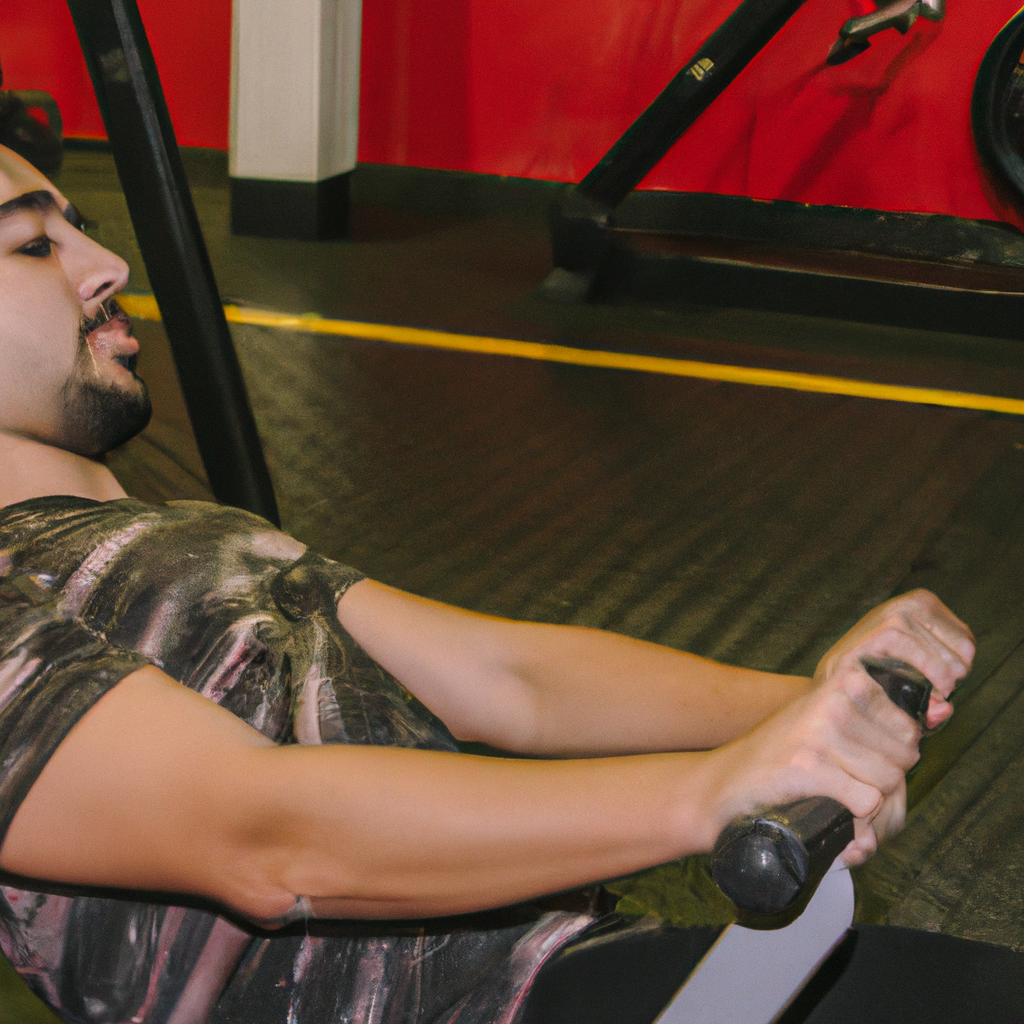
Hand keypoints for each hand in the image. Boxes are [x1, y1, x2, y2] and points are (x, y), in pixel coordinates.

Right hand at [698, 591, 973, 864]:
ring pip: (887, 782)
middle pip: (903, 758)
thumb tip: (946, 711)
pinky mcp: (808, 762)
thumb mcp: (832, 727)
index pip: (910, 730)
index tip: (856, 764)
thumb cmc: (783, 761)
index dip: (891, 760)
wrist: (720, 786)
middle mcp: (836, 697)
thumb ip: (886, 723)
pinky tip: (823, 808)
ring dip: (867, 807)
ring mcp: (821, 728)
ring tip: (833, 800)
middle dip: (882, 786)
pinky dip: (853, 822)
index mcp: (846, 680)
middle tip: (843, 789)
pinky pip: (865, 802)